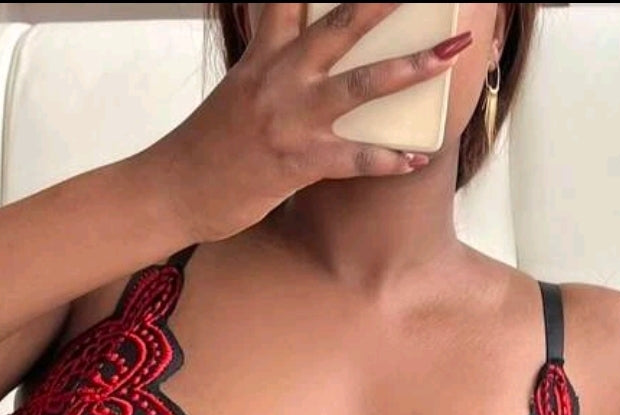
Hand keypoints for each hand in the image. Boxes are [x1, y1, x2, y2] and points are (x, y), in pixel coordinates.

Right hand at [150, 2, 471, 242]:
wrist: (173, 190)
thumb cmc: (206, 149)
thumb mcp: (237, 93)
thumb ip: (270, 67)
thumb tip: (297, 55)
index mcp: (261, 58)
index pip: (290, 1)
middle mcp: (277, 80)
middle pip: (338, 29)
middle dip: (381, 5)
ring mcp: (289, 121)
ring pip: (358, 87)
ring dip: (407, 71)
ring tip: (445, 58)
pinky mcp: (295, 163)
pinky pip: (353, 158)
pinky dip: (388, 159)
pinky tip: (416, 157)